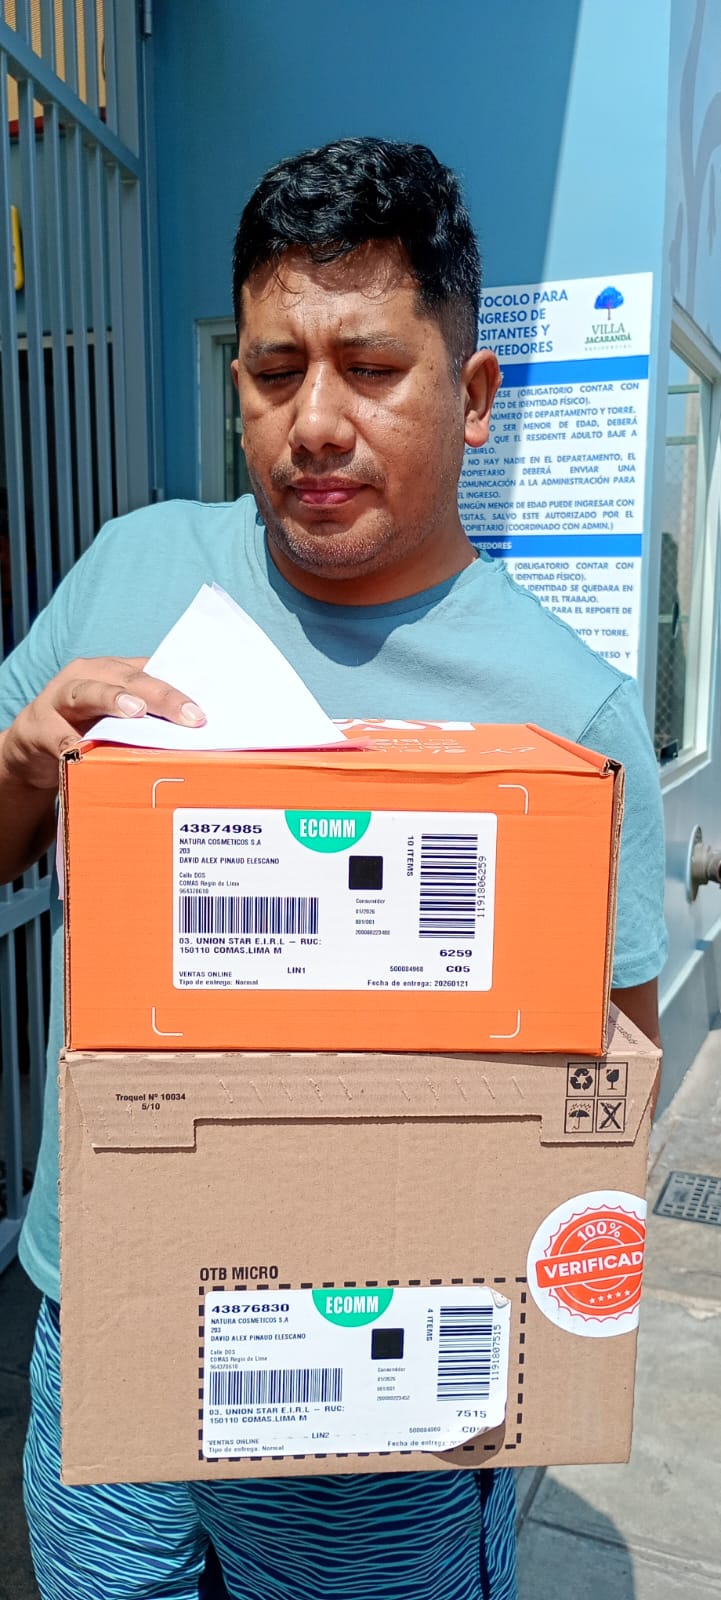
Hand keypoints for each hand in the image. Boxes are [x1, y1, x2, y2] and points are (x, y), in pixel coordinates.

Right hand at [1, 657, 205, 790]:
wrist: (32, 745)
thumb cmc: (86, 727)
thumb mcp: (116, 716)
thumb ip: (149, 719)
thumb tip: (197, 735)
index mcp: (115, 670)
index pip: (155, 672)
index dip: (183, 688)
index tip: (209, 708)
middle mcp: (89, 675)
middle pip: (130, 678)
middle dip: (163, 696)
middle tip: (190, 715)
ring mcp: (60, 697)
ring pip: (89, 692)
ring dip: (113, 699)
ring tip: (136, 711)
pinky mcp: (39, 726)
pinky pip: (58, 736)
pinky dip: (71, 744)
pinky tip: (84, 753)